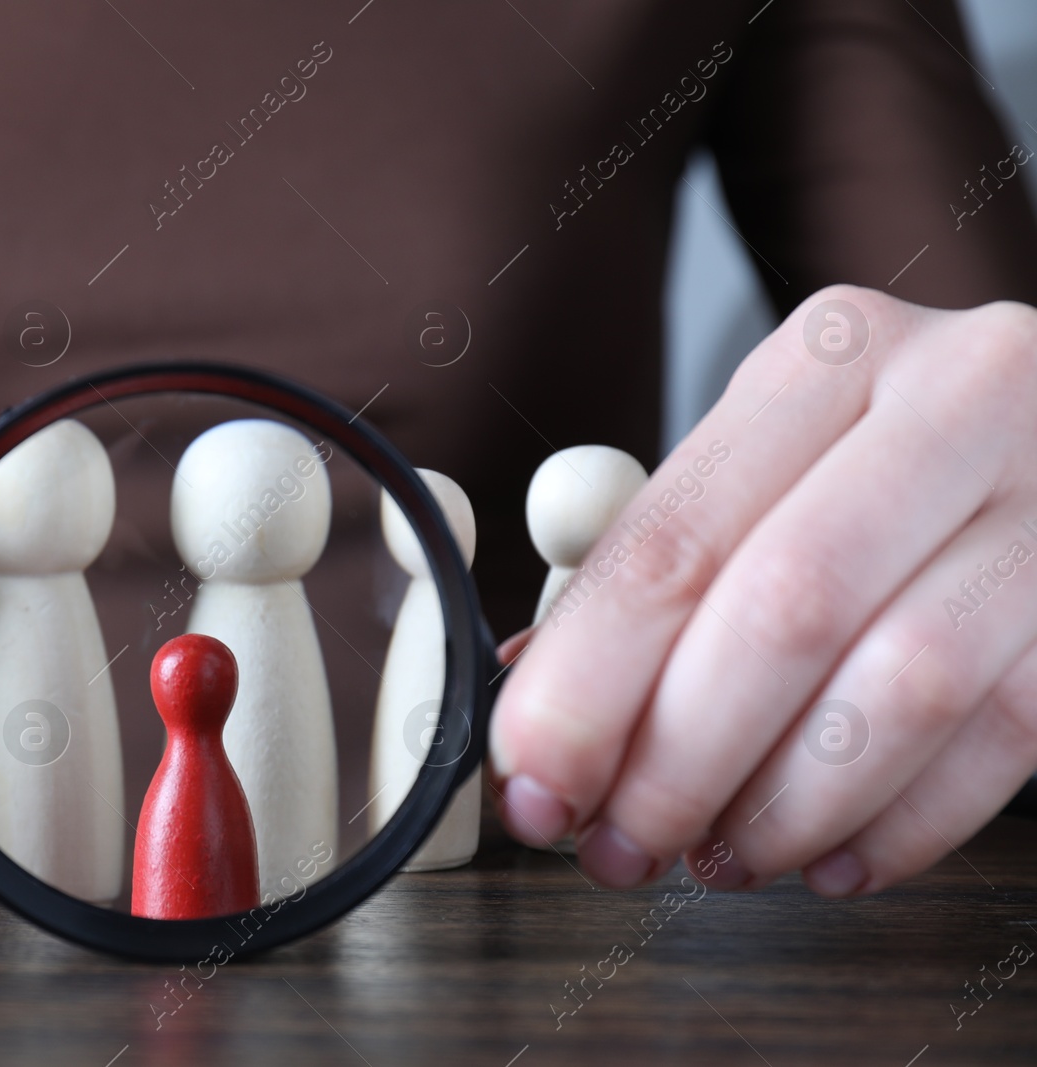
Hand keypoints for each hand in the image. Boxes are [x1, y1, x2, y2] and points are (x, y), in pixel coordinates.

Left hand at [488, 285, 1036, 894]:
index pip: (671, 539)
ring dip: (781, 807)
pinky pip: (1007, 741)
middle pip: (781, 612)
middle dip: (676, 760)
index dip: (586, 683)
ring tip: (718, 855)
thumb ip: (666, 566)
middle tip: (618, 840)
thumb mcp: (780, 467)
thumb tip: (540, 703)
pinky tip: (832, 855)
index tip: (531, 777)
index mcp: (828, 358)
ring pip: (898, 689)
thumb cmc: (901, 468)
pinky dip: (899, 826)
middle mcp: (956, 401)